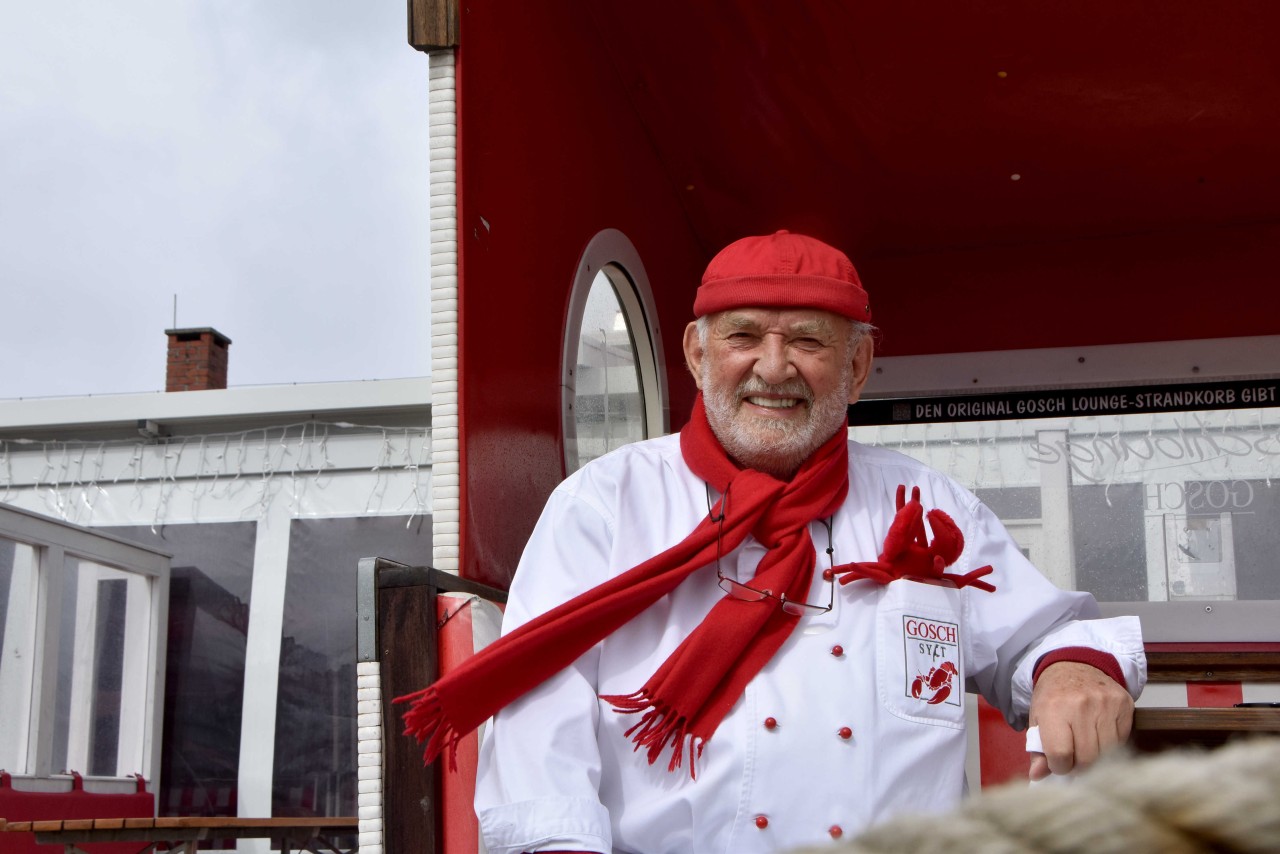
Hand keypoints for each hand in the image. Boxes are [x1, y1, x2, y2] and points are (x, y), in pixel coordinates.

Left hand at [1027, 661, 1133, 780]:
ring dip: (1096, 758)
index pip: (1061, 754)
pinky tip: (1100, 736)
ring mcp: (1105, 704)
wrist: (1074, 665)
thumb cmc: (1053, 696)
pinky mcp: (1124, 704)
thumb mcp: (1038, 719)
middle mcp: (1081, 705)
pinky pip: (1122, 740)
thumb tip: (1038, 776)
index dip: (1059, 766)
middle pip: (1087, 758)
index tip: (1058, 764)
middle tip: (1073, 760)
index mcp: (1053, 709)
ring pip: (1107, 753)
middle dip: (1078, 767)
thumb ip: (1038, 749)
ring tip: (1085, 749)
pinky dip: (1111, 745)